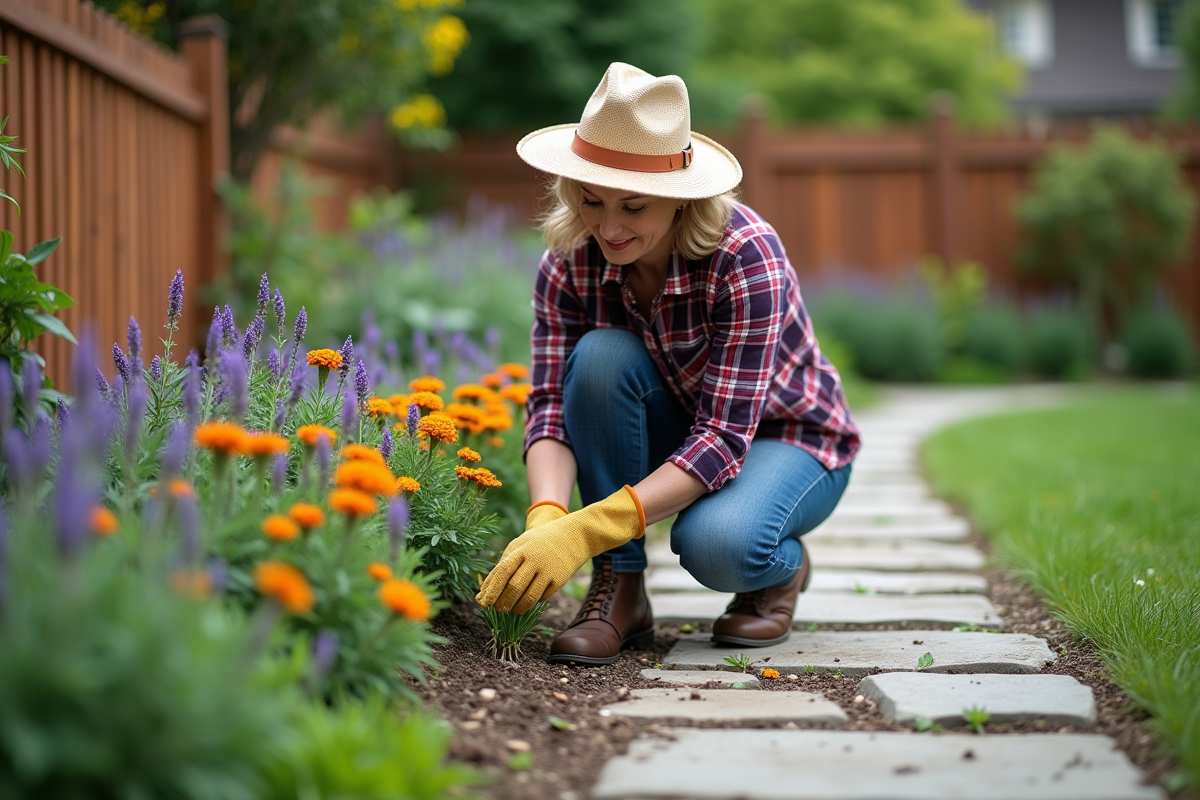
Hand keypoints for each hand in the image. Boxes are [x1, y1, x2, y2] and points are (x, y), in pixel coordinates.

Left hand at [476, 486, 644, 612]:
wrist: (574, 535)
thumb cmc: (538, 543)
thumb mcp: (519, 547)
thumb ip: (502, 567)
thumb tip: (483, 594)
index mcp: (521, 549)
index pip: (502, 572)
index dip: (492, 590)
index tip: (483, 603)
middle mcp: (535, 559)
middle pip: (514, 587)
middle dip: (503, 602)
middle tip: (498, 609)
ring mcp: (548, 570)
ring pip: (529, 596)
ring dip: (518, 607)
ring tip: (512, 610)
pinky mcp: (559, 579)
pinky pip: (543, 596)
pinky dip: (534, 601)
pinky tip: (530, 600)